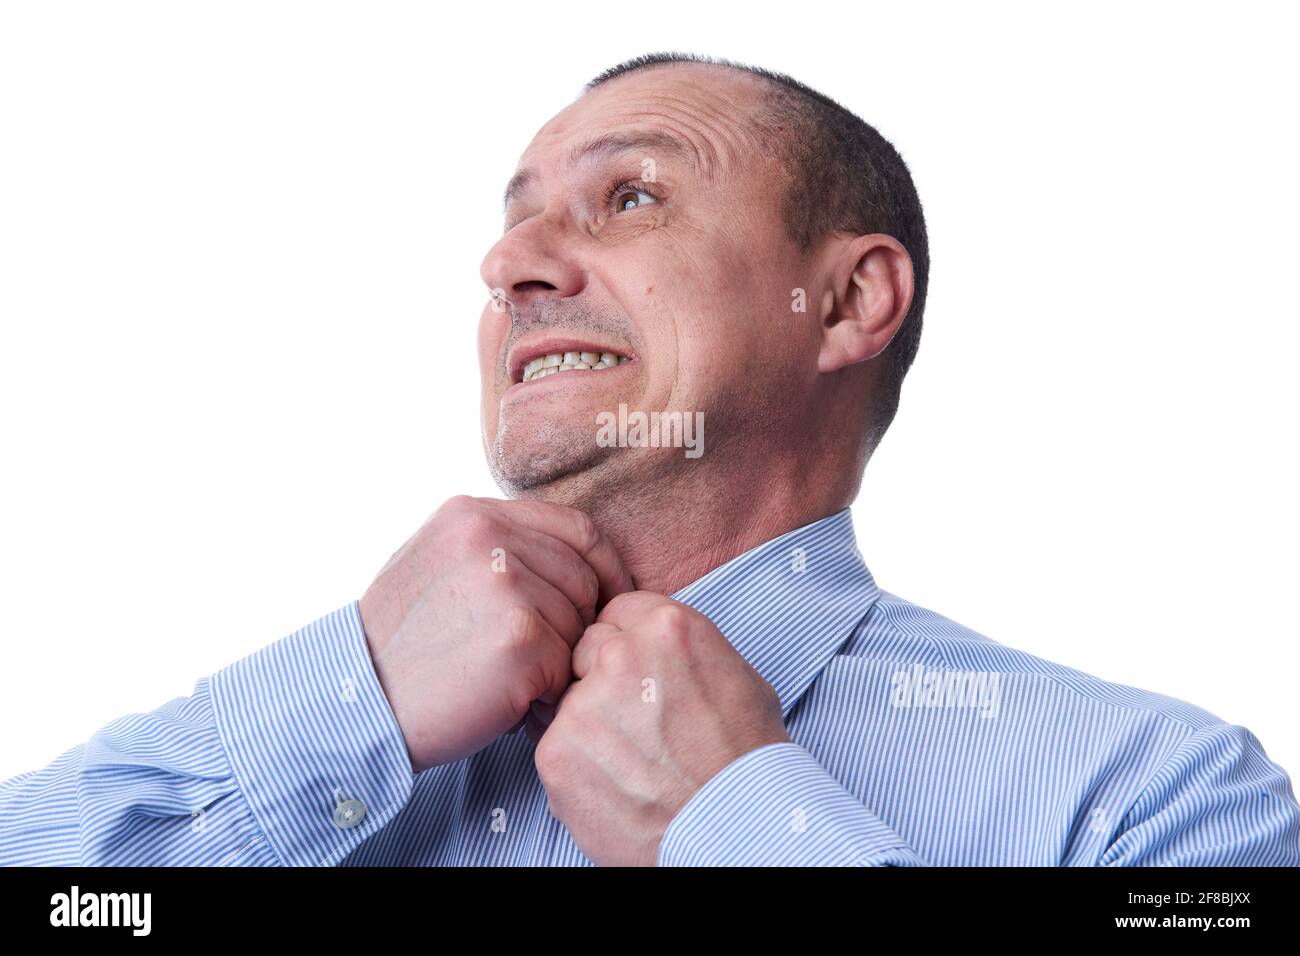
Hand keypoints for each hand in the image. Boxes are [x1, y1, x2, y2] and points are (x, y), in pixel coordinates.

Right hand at [359, 496, 633, 772]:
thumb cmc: (401, 649)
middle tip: (538, 663)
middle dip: (576, 626)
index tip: (612, 600)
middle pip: (584, 578)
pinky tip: (506, 703)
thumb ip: (497, 548)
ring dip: (557, 663)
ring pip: (579, 624)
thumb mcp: (438, 567)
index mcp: (471, 514)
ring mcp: (506, 583)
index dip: (606, 568)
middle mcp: (488, 536)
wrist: (357, 707)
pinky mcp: (519, 636)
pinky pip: (567, 664)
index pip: (576, 528)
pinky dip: (547, 693)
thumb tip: (575, 557)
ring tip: (508, 683)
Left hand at [532, 591, 789, 865]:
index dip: (628, 643)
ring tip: (630, 761)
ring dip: (589, 723)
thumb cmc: (747, 759)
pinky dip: (576, 767)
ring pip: (568, 700)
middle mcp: (620, 655)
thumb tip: (659, 649)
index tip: (638, 672)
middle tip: (633, 720)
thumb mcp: (737, 676)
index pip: (618, 611)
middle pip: (587, 649)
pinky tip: (614, 785)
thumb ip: (687, 650)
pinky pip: (553, 746)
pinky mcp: (557, 752)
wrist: (736, 828)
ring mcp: (583, 703)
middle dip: (603, 677)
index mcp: (667, 627)